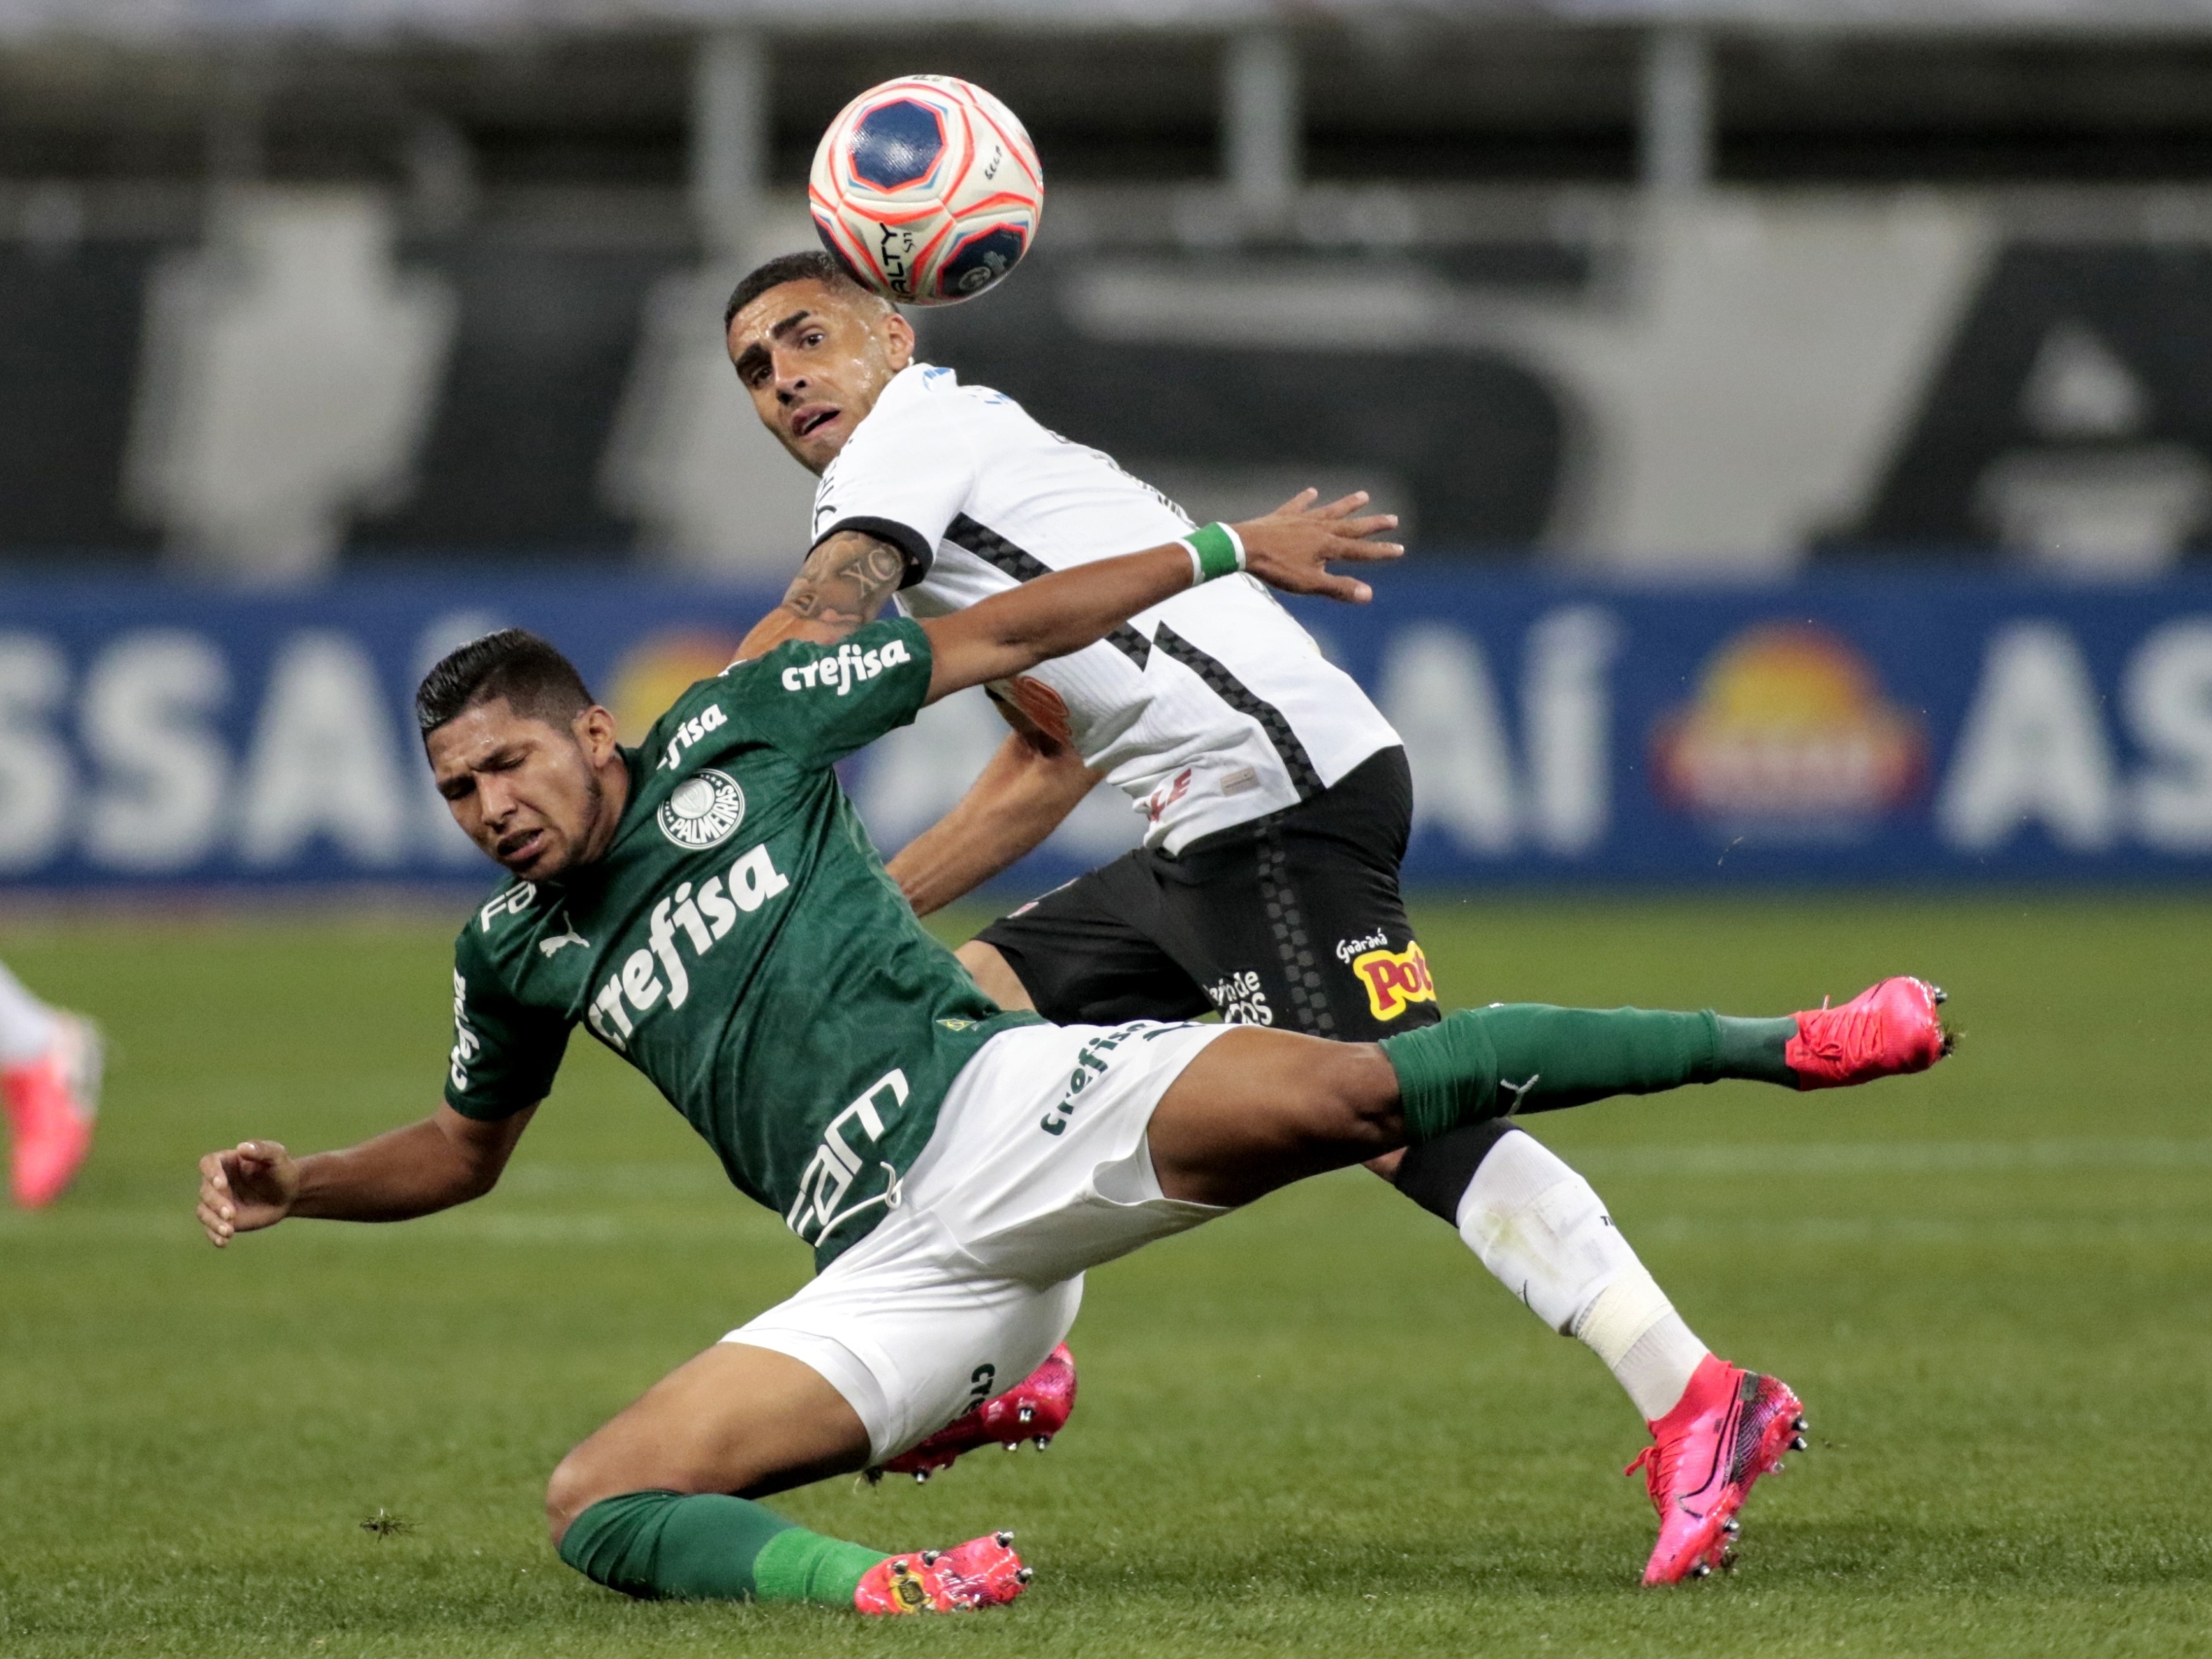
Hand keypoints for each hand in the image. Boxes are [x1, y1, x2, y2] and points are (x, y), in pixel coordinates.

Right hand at [197, 1140, 299, 1246]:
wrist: (288, 1194)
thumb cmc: (281, 1170)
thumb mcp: (277, 1156)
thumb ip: (262, 1150)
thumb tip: (242, 1147)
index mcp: (226, 1161)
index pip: (208, 1163)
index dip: (211, 1173)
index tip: (221, 1184)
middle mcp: (217, 1182)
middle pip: (205, 1191)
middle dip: (215, 1203)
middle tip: (231, 1213)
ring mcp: (218, 1201)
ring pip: (203, 1211)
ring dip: (213, 1222)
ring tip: (229, 1231)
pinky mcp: (222, 1219)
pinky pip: (211, 1228)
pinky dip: (214, 1236)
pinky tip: (224, 1243)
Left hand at [1231, 490, 1402, 603]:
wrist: (1244, 547)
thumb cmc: (1277, 568)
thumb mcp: (1309, 583)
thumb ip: (1339, 588)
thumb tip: (1368, 595)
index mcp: (1328, 546)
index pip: (1360, 551)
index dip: (1381, 551)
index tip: (1400, 549)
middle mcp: (1319, 528)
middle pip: (1351, 526)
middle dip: (1373, 524)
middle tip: (1394, 518)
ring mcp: (1302, 520)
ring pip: (1330, 510)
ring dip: (1348, 504)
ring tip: (1364, 495)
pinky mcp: (1283, 516)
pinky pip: (1298, 505)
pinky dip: (1306, 499)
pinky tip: (1313, 491)